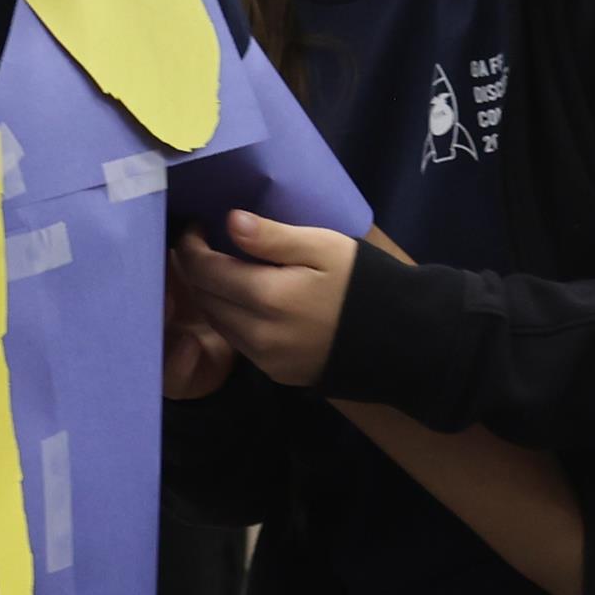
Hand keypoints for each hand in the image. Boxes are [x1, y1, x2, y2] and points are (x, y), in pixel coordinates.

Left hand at [171, 211, 359, 387]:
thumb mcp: (324, 247)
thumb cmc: (363, 283)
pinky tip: (243, 300)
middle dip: (196, 270)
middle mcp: (258, 334)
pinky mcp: (276, 373)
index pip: (203, 271)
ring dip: (210, 295)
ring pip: (216, 322)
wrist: (404, 338)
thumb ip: (273, 238)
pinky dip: (230, 318)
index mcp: (267, 297)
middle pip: (204, 298)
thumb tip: (230, 221)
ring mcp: (266, 359)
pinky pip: (237, 341)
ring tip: (220, 269)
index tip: (196, 227)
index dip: (191, 246)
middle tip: (204, 246)